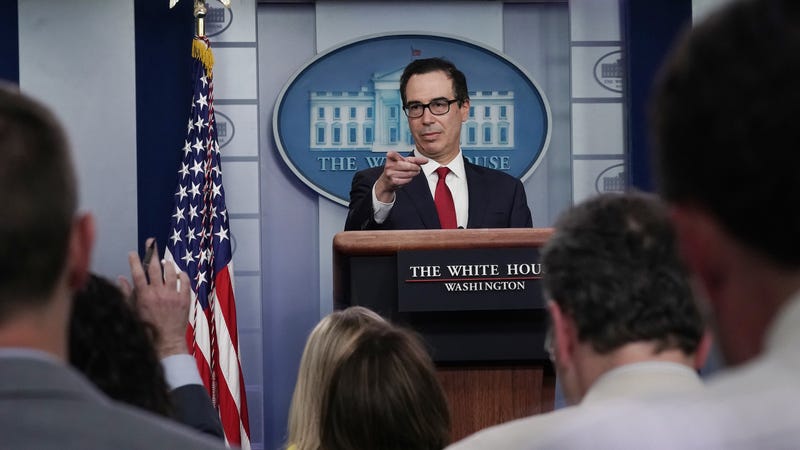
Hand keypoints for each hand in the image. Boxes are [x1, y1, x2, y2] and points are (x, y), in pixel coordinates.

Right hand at [120, 238, 191, 357]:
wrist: (166, 341)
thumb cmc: (147, 328)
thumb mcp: (133, 311)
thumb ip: (127, 293)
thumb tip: (121, 278)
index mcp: (144, 296)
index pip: (138, 273)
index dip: (135, 261)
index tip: (133, 252)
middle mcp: (158, 293)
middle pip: (155, 267)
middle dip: (152, 252)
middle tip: (151, 242)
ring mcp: (173, 295)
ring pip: (171, 271)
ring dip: (167, 263)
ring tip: (165, 260)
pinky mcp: (185, 299)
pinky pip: (185, 281)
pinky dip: (182, 275)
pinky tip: (178, 273)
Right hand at [374, 151, 428, 201]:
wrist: (387, 181)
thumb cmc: (397, 169)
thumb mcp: (404, 161)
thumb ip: (415, 160)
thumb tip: (426, 160)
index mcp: (390, 157)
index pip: (392, 154)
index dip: (393, 154)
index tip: (396, 156)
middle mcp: (388, 165)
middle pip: (407, 165)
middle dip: (415, 167)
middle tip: (418, 168)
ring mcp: (390, 174)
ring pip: (408, 173)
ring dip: (414, 173)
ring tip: (414, 172)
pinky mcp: (393, 181)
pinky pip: (406, 179)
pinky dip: (410, 179)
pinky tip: (408, 177)